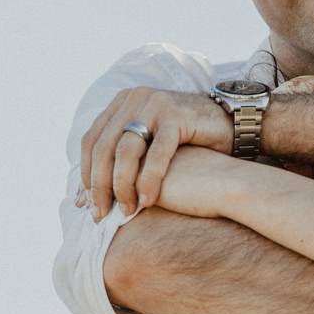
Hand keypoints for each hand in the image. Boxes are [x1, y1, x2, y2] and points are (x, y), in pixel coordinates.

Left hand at [78, 87, 232, 219]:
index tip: (87, 203)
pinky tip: (147, 202)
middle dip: (99, 185)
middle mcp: (135, 99)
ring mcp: (155, 104)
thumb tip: (81, 199)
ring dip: (121, 185)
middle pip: (104, 147)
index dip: (87, 174)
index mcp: (123, 103)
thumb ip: (120, 165)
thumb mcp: (148, 147)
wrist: (232, 127)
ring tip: (126, 210)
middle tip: (100, 213)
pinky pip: (156, 154)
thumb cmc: (189, 146)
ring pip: (125, 151)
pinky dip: (149, 181)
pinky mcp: (176, 116)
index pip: (91, 141)